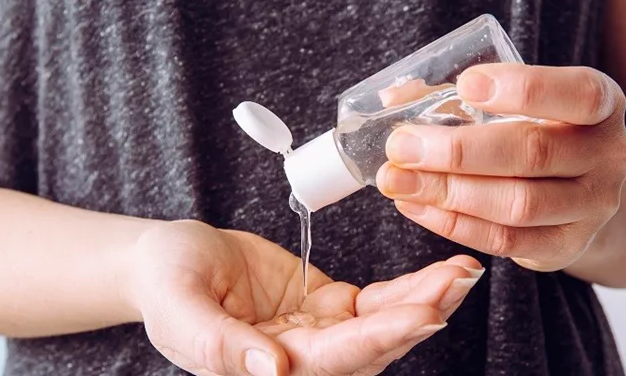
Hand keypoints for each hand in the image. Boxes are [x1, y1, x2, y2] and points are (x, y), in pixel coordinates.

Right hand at [126, 220, 482, 374]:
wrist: (169, 260)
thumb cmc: (164, 282)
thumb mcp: (179, 308)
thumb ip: (218, 343)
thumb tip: (273, 370)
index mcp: (264, 367)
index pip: (334, 359)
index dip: (380, 337)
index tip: (425, 312)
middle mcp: (299, 358)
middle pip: (372, 347)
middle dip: (420, 315)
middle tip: (460, 280)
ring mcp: (316, 332)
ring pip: (382, 326)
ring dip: (423, 300)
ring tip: (462, 271)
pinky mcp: (325, 305)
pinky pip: (375, 302)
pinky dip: (406, 289)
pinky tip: (436, 273)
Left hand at [377, 63, 625, 271]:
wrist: (584, 191)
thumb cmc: (537, 132)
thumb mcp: (518, 104)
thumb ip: (460, 96)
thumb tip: (392, 100)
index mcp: (600, 104)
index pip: (577, 93)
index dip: (522, 88)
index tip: (465, 85)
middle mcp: (607, 155)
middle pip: (532, 153)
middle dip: (458, 151)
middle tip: (401, 147)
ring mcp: (592, 207)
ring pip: (517, 204)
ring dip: (447, 192)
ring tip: (396, 181)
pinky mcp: (565, 246)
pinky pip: (505, 240)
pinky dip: (453, 224)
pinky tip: (415, 206)